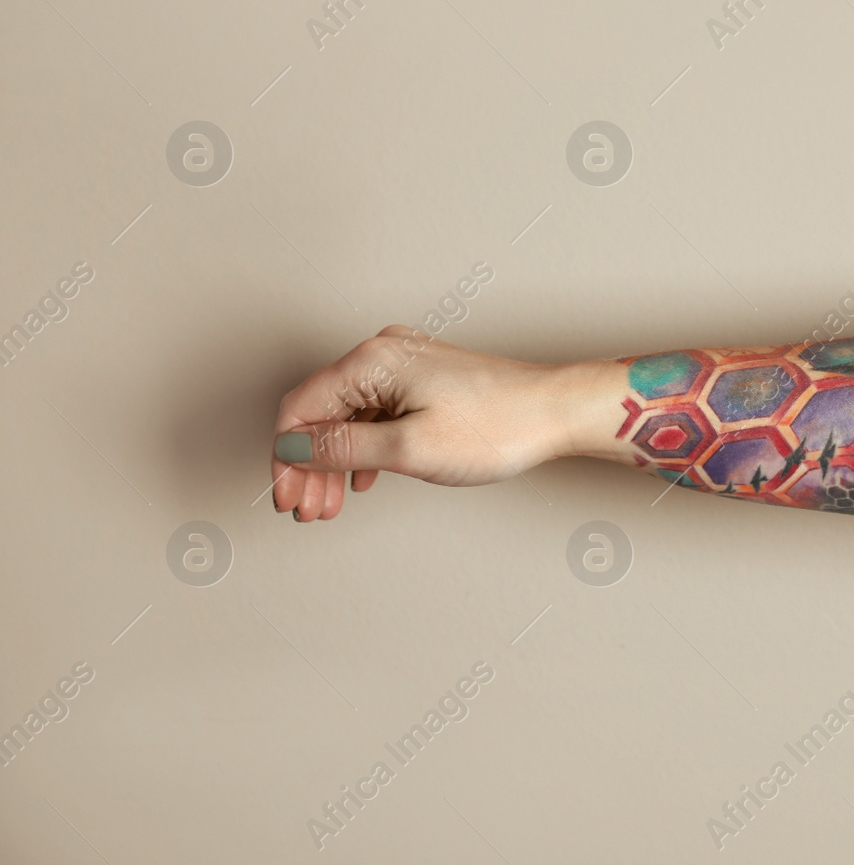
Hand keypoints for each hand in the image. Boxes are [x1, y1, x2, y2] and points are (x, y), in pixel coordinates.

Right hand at [269, 326, 595, 520]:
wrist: (555, 411)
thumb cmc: (499, 424)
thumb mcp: (410, 447)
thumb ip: (344, 448)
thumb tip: (294, 446)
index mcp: (373, 361)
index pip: (300, 408)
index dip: (286, 459)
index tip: (286, 496)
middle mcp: (384, 354)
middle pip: (321, 412)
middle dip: (308, 466)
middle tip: (307, 509)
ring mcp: (405, 366)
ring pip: (348, 416)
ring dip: (333, 462)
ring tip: (330, 503)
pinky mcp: (424, 381)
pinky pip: (374, 415)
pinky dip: (362, 449)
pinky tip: (361, 479)